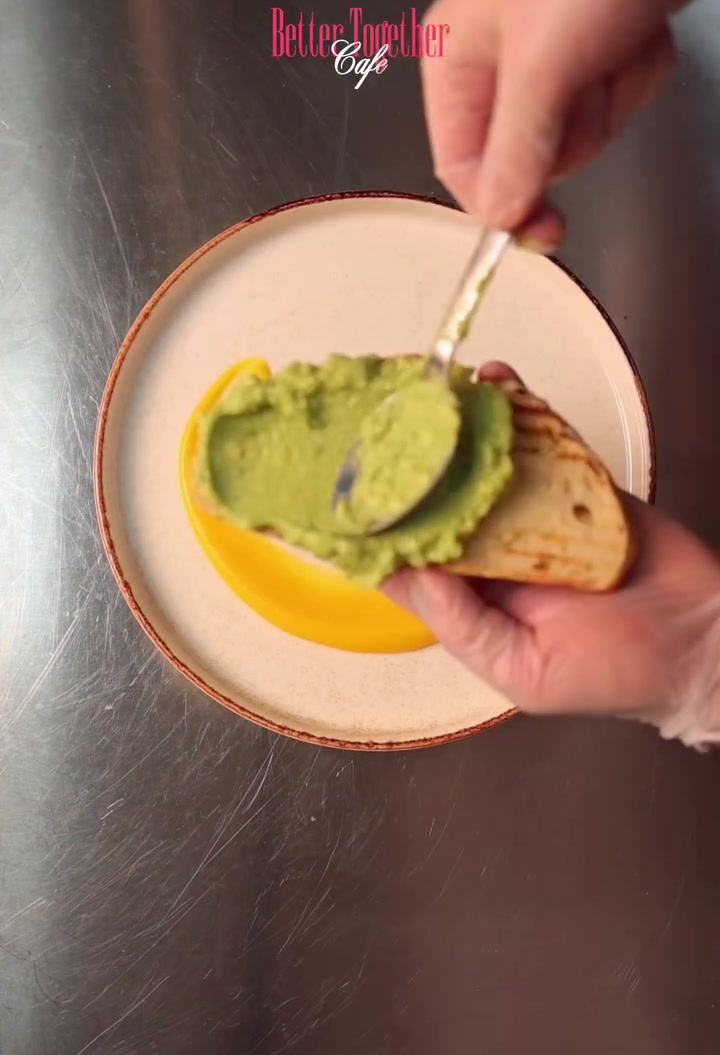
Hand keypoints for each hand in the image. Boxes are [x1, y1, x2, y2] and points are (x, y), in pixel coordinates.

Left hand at [384, 365, 719, 746]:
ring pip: (485, 458)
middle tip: (375, 415)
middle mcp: (494, 549)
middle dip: (407, 458)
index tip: (335, 489)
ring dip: (457, 422)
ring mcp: (534, 509)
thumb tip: (406, 572)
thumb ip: (463, 625)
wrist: (702, 641)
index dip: (371, 524)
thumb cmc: (614, 673)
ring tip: (429, 384)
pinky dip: (519, 407)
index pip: (408, 554)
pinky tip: (495, 381)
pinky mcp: (576, 480)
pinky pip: (542, 438)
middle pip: (439, 495)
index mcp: (471, 595)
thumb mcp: (524, 671)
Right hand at [422, 0, 719, 240]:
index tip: (542, 228)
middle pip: (527, 157)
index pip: (462, 166)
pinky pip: (615, 104)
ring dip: (612, 99)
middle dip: (574, 128)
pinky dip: (637, 76)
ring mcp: (552, 60)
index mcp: (457, 61)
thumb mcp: (542, 64)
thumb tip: (497, 215)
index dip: (500, 200)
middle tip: (588, 77)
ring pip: (579, 135)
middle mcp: (497, 66)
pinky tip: (637, 32)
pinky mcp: (598, 53)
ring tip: (616, 41)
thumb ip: (515, 150)